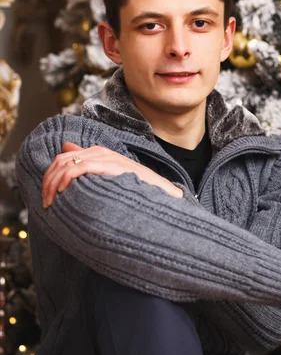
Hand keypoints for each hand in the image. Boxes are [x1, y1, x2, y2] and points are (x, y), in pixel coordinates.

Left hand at [42, 142, 182, 206]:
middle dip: (47, 182)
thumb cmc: (135, 188)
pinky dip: (65, 179)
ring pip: (65, 164)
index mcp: (97, 153)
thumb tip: (67, 153)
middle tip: (46, 203)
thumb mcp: (109, 178)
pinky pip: (78, 167)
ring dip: (53, 184)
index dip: (49, 177)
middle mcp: (98, 151)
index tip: (47, 197)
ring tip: (51, 202)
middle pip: (60, 161)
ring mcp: (104, 156)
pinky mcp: (109, 164)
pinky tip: (63, 191)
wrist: (160, 191)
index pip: (62, 158)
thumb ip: (89, 166)